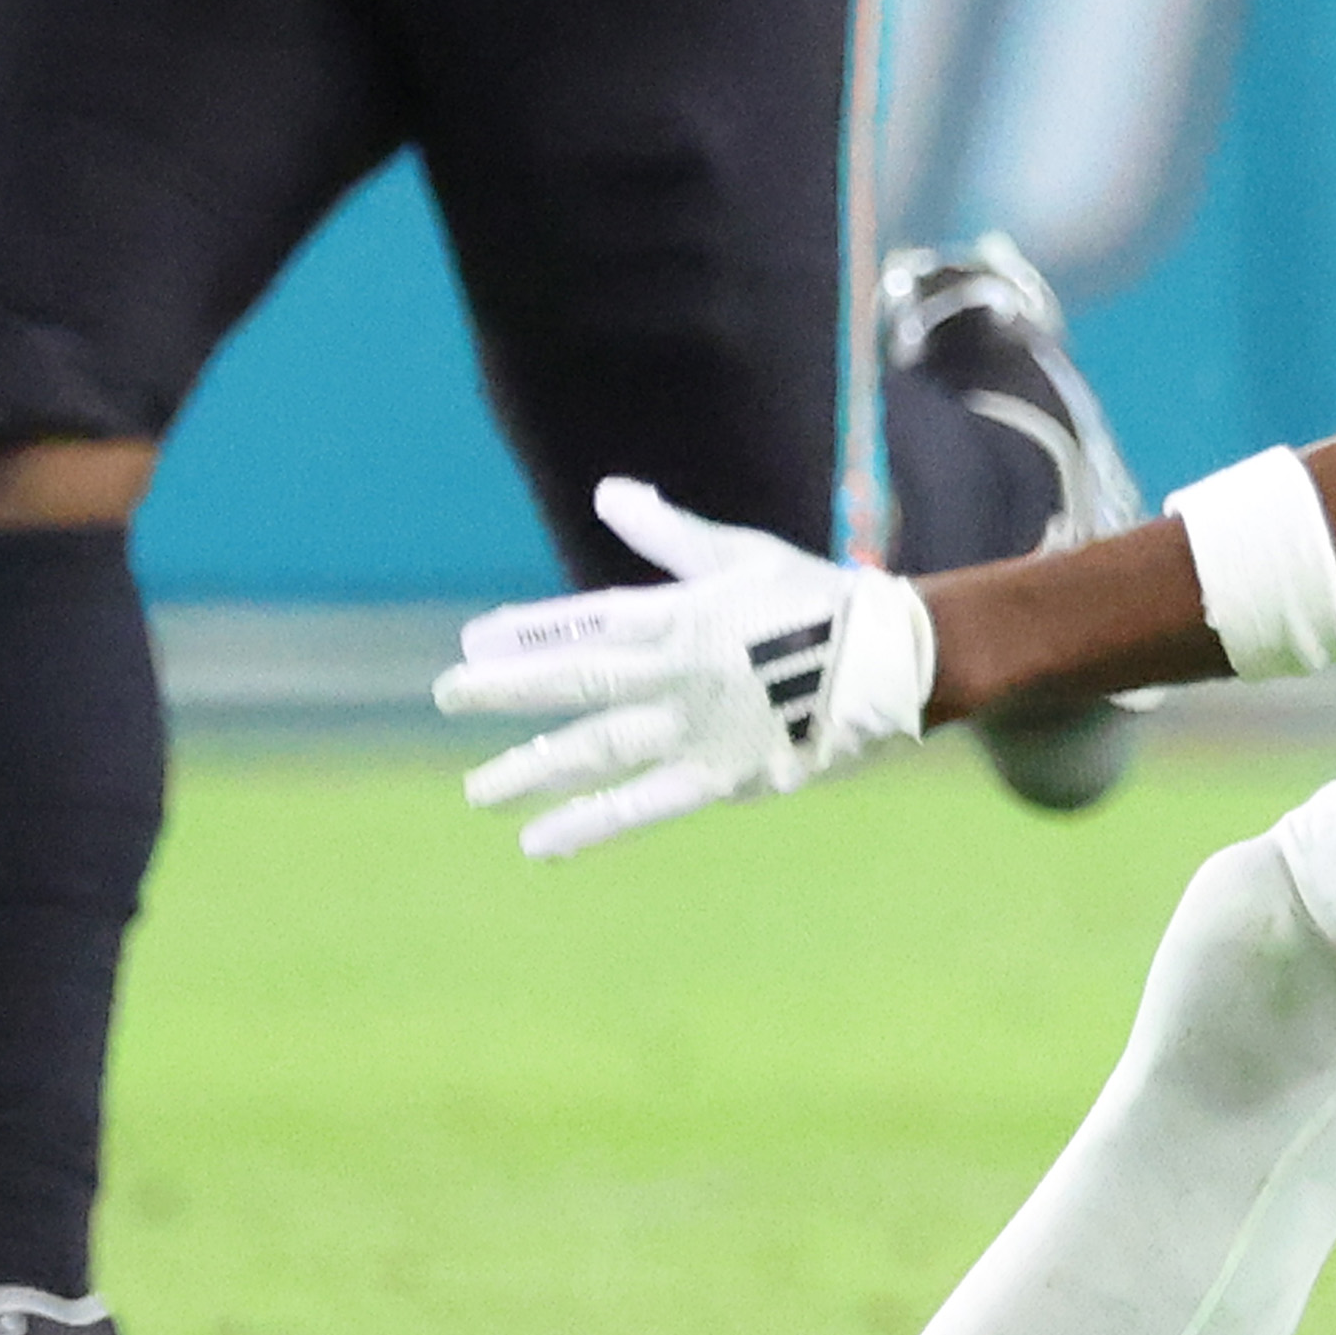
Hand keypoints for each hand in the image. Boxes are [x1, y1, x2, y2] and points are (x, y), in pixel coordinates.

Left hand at [441, 476, 936, 855]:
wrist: (890, 659)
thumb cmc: (815, 598)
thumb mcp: (741, 555)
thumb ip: (669, 534)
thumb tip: (610, 492)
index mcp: (682, 612)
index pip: (588, 621)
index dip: (529, 632)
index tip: (473, 638)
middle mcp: (678, 670)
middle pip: (578, 683)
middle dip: (507, 689)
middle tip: (445, 694)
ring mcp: (696, 726)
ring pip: (598, 748)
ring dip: (532, 767)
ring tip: (478, 791)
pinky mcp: (722, 774)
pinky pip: (645, 803)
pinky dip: (590, 824)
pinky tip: (539, 842)